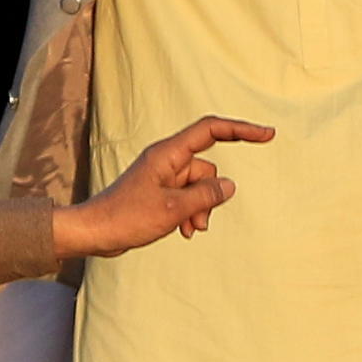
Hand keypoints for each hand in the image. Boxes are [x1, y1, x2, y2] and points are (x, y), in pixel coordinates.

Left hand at [51, 112, 273, 256]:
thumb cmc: (126, 217)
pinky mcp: (159, 192)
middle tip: (198, 222)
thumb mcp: (173, 209)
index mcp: (168, 154)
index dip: (241, 129)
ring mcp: (162, 176)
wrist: (94, 232)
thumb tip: (230, 186)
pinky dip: (190, 213)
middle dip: (211, 196)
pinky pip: (187, 197)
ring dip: (199, 209)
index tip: (266, 135)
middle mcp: (167, 160)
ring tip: (187, 230)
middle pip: (207, 168)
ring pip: (199, 187)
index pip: (211, 130)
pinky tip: (182, 231)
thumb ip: (205, 196)